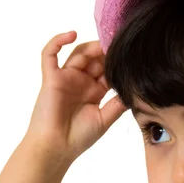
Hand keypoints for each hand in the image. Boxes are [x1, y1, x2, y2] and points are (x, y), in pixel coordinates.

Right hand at [25, 31, 127, 161]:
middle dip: (105, 51)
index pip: (107, 70)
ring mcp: (65, 78)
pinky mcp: (51, 78)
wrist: (56, 148)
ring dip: (90, 46)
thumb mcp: (105, 119)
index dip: (116, 61)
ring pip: (78, 53)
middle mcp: (80, 82)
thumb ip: (118, 104)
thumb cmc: (79, 137)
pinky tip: (72, 34)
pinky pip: (49, 54)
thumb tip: (134, 90)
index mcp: (94, 91)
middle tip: (118, 44)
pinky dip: (58, 41)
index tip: (129, 53)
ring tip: (103, 44)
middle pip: (94, 59)